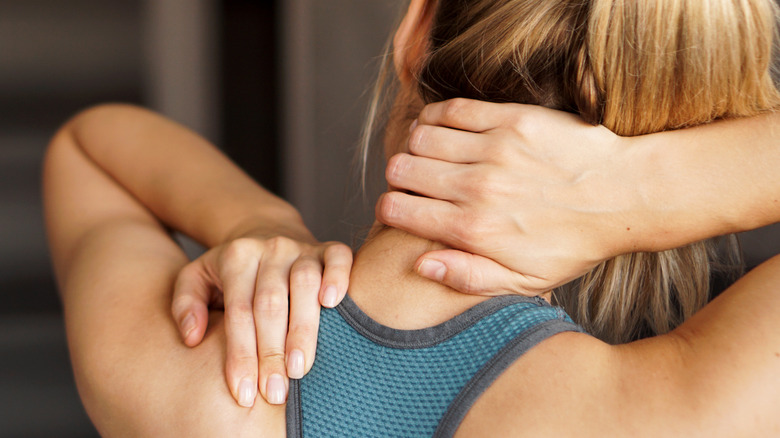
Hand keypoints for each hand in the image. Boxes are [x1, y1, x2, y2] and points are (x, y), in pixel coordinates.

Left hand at [170, 233, 351, 406]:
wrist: (265, 232)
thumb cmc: (230, 271)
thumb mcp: (196, 278)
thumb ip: (186, 304)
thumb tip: (192, 337)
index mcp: (236, 257)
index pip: (238, 312)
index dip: (241, 355)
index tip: (243, 394)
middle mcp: (270, 249)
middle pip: (270, 303)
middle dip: (271, 352)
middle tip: (274, 393)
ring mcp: (301, 247)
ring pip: (304, 284)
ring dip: (303, 329)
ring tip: (300, 369)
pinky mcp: (327, 248)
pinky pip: (339, 257)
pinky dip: (339, 278)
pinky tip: (333, 304)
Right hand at [377, 98, 638, 294]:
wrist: (625, 196)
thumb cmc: (573, 243)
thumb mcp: (525, 281)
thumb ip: (468, 277)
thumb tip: (420, 265)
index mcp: (473, 231)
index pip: (397, 210)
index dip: (390, 208)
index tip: (401, 208)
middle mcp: (477, 189)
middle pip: (401, 170)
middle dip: (398, 177)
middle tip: (414, 181)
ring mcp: (494, 151)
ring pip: (420, 137)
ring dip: (416, 146)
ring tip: (429, 155)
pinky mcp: (512, 120)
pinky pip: (451, 110)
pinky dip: (436, 117)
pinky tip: (442, 128)